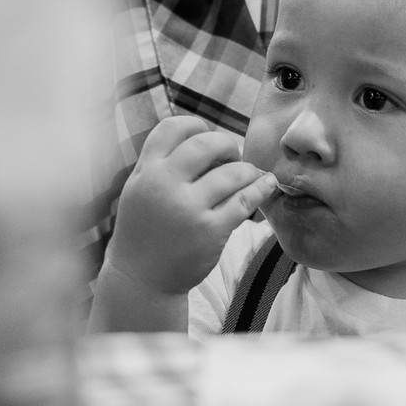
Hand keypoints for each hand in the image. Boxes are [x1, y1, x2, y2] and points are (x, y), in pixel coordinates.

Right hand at [102, 116, 279, 296]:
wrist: (140, 279)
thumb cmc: (144, 231)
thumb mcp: (139, 189)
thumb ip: (162, 163)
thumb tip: (207, 138)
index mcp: (146, 171)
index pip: (173, 128)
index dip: (195, 125)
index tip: (206, 136)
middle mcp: (164, 185)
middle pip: (207, 143)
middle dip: (227, 145)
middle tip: (232, 157)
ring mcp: (188, 208)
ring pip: (232, 172)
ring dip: (247, 170)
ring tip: (250, 175)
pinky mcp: (209, 231)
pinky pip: (244, 200)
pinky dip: (260, 189)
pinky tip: (266, 185)